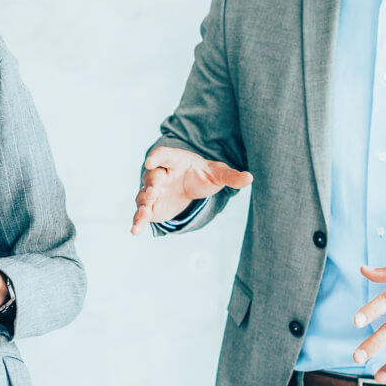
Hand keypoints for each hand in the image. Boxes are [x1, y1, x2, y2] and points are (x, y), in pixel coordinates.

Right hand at [131, 146, 252, 235]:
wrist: (191, 185)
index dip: (157, 157)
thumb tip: (250, 178)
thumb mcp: (218, 174)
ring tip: (143, 214)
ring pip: (144, 195)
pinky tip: (135, 231)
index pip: (164, 155)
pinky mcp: (152, 208)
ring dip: (143, 203)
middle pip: (152, 176)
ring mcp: (153, 191)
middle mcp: (160, 175)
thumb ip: (231, 176)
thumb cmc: (202, 174)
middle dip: (152, 184)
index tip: (151, 160)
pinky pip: (142, 213)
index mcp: (175, 161)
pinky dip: (137, 221)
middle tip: (154, 191)